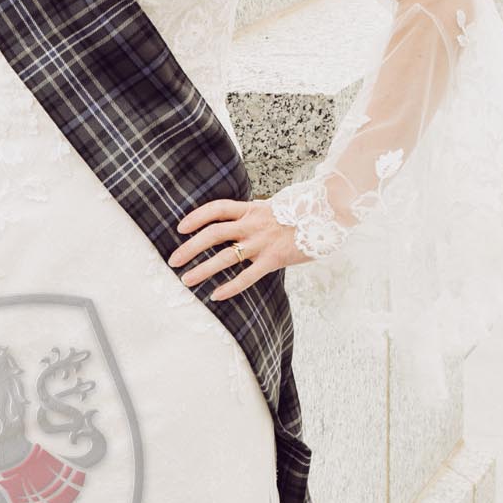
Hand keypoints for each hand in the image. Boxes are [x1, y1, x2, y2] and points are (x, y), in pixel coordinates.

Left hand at [167, 196, 312, 302]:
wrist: (329, 214)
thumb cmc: (302, 213)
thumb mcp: (274, 207)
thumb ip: (255, 215)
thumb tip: (239, 223)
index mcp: (251, 209)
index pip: (216, 209)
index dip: (196, 217)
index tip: (180, 228)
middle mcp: (253, 224)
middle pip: (213, 233)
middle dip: (190, 247)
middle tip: (173, 260)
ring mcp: (262, 242)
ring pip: (225, 256)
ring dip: (202, 269)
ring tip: (186, 280)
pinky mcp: (273, 259)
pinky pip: (247, 276)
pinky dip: (230, 286)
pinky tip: (216, 295)